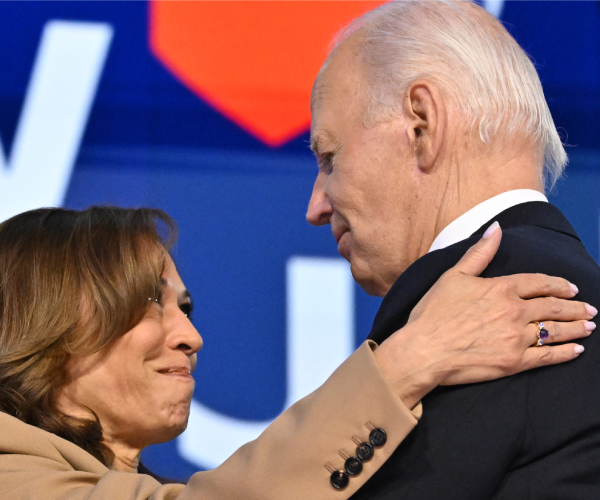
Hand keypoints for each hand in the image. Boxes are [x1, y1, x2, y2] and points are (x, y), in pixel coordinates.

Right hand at [374, 222, 595, 408]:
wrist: (424, 350)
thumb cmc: (433, 313)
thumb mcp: (453, 276)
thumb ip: (479, 253)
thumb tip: (496, 228)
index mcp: (501, 288)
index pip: (538, 282)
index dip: (558, 284)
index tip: (571, 288)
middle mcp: (514, 311)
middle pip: (553, 306)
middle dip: (575, 307)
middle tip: (589, 308)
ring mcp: (517, 338)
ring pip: (555, 331)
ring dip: (576, 328)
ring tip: (589, 326)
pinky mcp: (514, 362)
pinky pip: (547, 357)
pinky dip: (565, 353)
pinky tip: (576, 350)